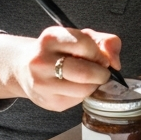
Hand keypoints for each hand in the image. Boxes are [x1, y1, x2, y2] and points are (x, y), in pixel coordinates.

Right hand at [0, 27, 120, 110]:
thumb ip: (104, 42)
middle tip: (102, 72)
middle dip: (102, 73)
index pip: (85, 45)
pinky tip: (76, 86)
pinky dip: (84, 94)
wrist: (25, 68)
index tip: (101, 58)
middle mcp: (42, 61)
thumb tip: (115, 62)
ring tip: (88, 79)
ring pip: (84, 90)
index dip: (100, 53)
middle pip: (85, 72)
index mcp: (50, 38)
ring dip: (94, 85)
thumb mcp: (79, 37)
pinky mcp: (49, 102)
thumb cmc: (58, 50)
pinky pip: (78, 101)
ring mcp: (43, 84)